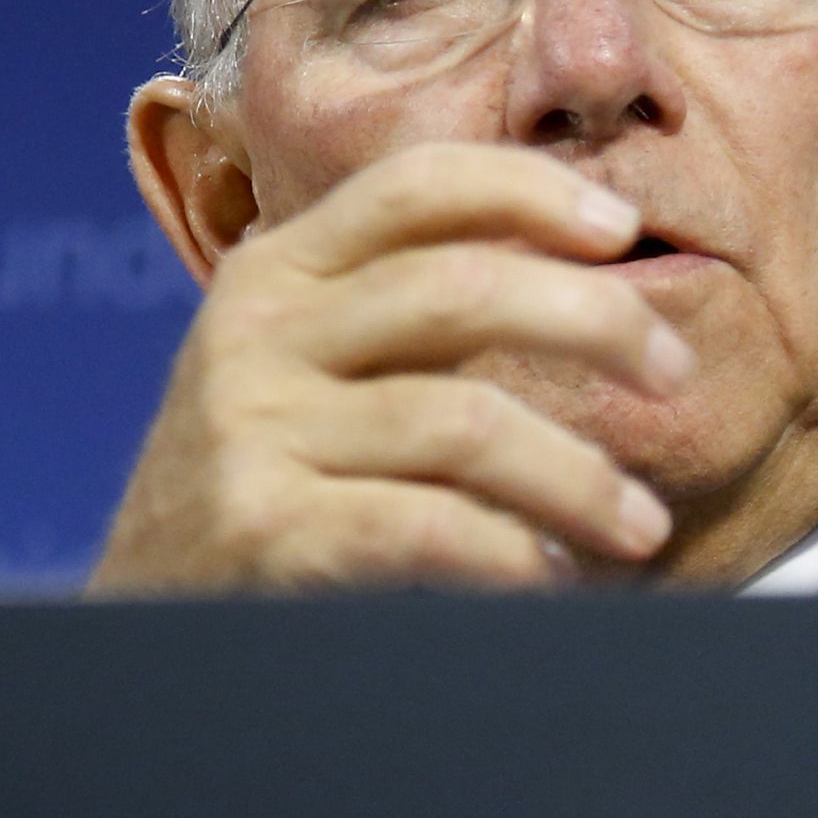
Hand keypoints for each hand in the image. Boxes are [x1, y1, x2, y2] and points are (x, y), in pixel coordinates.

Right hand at [87, 143, 695, 593]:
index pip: (415, 186)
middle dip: (597, 323)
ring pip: (465, 419)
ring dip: (579, 476)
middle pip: (463, 288)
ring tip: (641, 528)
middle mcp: (258, 333)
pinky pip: (428, 525)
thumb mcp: (312, 378)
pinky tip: (550, 578)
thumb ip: (409, 324)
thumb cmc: (268, 495)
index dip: (530, 190)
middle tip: (676, 373)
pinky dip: (512, 552)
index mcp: (278, 273)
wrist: (141, 631)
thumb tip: (599, 287)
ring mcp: (253, 429)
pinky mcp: (264, 528)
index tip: (622, 227)